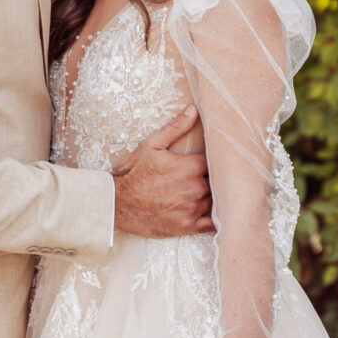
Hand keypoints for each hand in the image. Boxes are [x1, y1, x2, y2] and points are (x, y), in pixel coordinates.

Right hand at [112, 105, 213, 237]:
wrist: (117, 202)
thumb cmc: (134, 172)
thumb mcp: (152, 145)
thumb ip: (176, 127)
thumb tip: (194, 110)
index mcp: (190, 167)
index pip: (218, 161)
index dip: (218, 160)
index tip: (218, 159)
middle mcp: (195, 188)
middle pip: (220, 182)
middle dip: (218, 179)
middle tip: (216, 176)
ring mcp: (192, 209)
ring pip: (217, 201)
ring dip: (216, 197)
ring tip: (214, 193)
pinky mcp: (187, 226)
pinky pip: (212, 224)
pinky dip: (215, 218)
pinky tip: (215, 213)